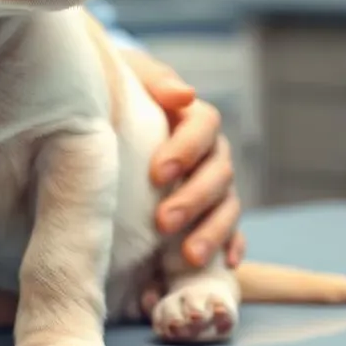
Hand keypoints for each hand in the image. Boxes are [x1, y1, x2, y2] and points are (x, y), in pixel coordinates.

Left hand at [118, 47, 245, 269]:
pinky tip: (225, 266)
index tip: (157, 173)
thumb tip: (184, 93)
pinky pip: (232, 232)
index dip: (186, 149)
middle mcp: (210, 152)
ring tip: (189, 257)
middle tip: (163, 222)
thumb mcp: (131, 79)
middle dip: (193, 199)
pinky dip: (230, 247)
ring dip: (212, 232)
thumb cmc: (122, 96)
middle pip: (218, 173)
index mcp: (193, 117)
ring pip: (227, 207)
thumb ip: (155, 81)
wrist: (113, 117)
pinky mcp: (210, 214)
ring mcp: (214, 185)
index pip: (204, 126)